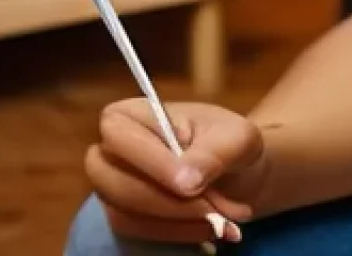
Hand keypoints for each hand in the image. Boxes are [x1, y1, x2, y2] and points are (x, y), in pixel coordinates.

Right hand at [85, 99, 267, 244]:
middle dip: (167, 202)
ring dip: (177, 223)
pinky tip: (211, 229)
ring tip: (223, 220)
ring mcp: (112, 189)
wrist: (239, 172)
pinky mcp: (124, 218)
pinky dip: (177, 236)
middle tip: (214, 209)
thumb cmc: (231, 141)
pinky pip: (137, 236)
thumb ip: (212, 153)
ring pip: (125, 215)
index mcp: (132, 115)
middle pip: (115, 183)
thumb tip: (186, 182)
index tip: (190, 185)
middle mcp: (112, 152)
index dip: (151, 162)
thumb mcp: (237, 138)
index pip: (120, 136)